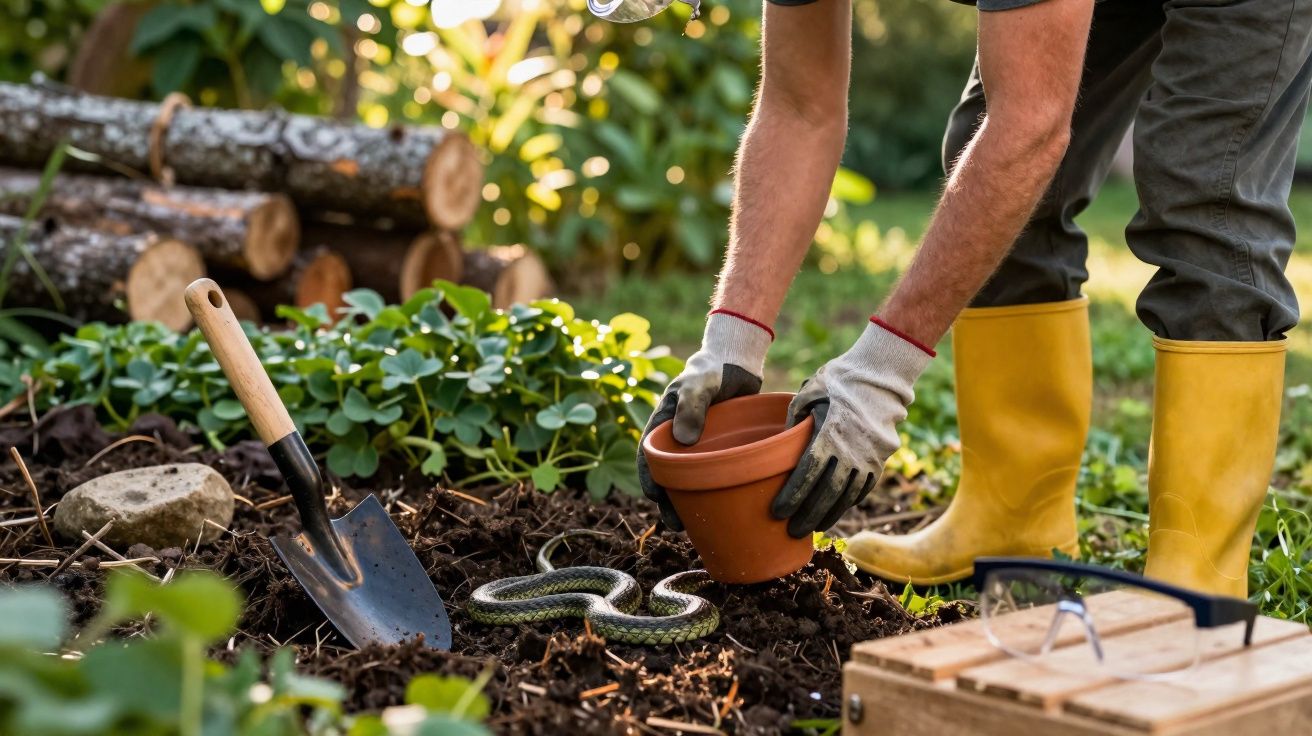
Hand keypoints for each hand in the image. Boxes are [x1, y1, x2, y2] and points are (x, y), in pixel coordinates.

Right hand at [638, 311, 771, 529]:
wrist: (737, 364)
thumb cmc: (713, 371)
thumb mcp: (700, 384)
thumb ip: (691, 406)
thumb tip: (683, 440)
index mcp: (663, 426)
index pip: (647, 456)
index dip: (648, 478)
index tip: (655, 497)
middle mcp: (677, 440)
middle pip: (667, 476)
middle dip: (668, 501)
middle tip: (677, 524)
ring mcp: (698, 448)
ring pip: (690, 480)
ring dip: (690, 501)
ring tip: (698, 525)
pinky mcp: (719, 451)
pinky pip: (713, 474)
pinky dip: (714, 490)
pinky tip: (724, 506)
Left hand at [773, 319, 933, 537]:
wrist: (881, 375)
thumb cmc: (838, 380)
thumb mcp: (809, 393)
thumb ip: (793, 420)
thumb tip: (780, 446)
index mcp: (829, 434)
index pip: (807, 475)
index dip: (792, 497)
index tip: (778, 512)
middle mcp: (851, 451)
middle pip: (827, 493)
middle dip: (808, 515)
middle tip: (793, 532)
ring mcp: (869, 457)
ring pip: (847, 495)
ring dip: (830, 514)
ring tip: (814, 527)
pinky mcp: (880, 459)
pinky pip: (863, 487)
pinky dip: (849, 501)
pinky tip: (836, 509)